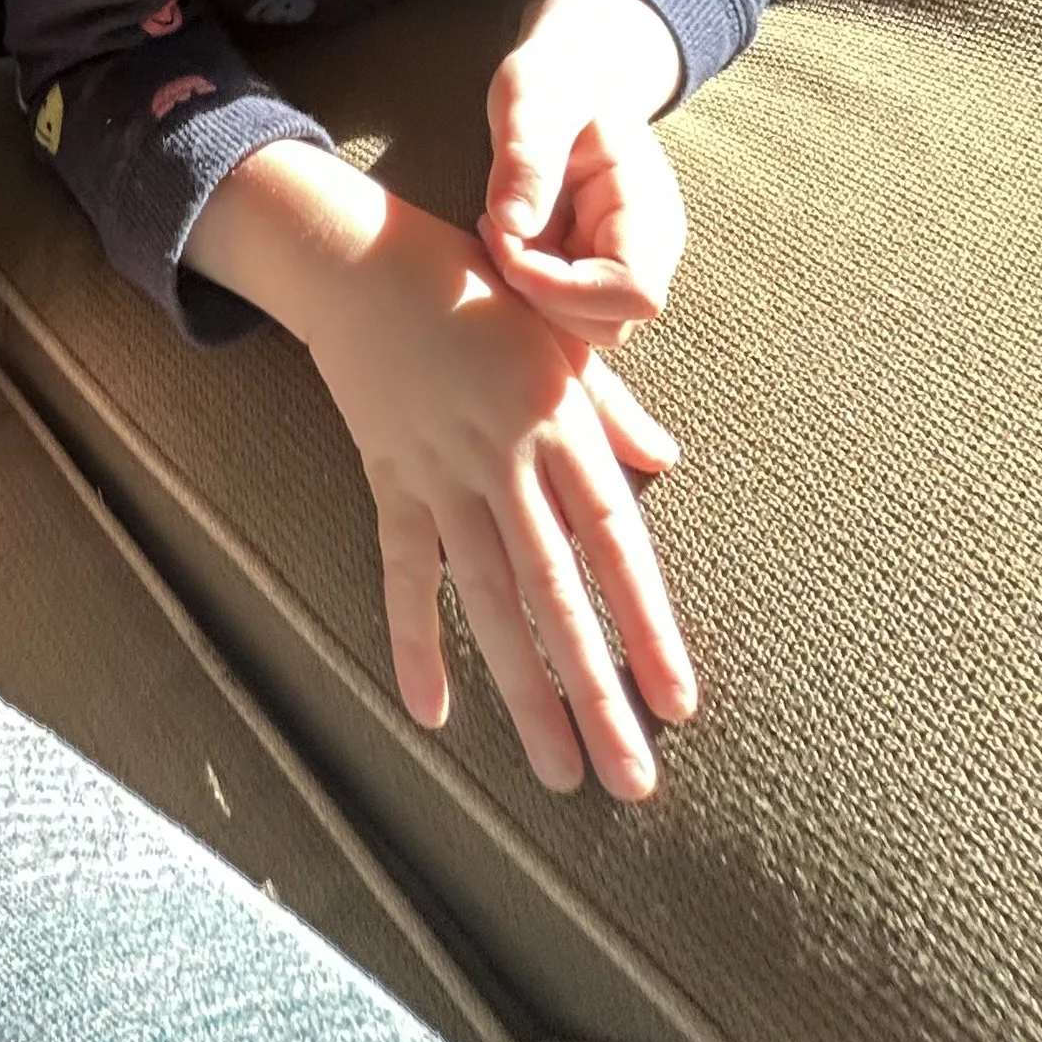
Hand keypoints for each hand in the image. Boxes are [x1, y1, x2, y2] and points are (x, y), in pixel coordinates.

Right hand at [304, 196, 694, 798]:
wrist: (364, 261)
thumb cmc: (478, 292)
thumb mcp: (559, 338)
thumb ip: (611, 408)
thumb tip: (664, 463)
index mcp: (557, 420)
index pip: (613, 542)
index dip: (646, 624)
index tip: (677, 701)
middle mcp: (502, 457)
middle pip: (554, 593)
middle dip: (594, 691)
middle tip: (629, 779)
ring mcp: (439, 472)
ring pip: (486, 597)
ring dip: (522, 691)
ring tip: (555, 772)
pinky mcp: (389, 477)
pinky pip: (403, 569)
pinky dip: (413, 638)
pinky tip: (432, 710)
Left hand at [486, 0, 688, 346]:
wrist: (570, 77)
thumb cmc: (555, 80)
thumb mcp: (532, 98)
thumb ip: (525, 155)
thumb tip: (511, 223)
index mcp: (648, 208)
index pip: (633, 291)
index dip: (564, 289)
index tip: (507, 242)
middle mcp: (649, 248)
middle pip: (609, 324)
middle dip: (540, 293)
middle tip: (495, 229)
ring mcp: (624, 264)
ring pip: (585, 328)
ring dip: (532, 294)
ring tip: (500, 230)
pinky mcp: (594, 273)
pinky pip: (567, 314)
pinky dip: (530, 292)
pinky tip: (506, 243)